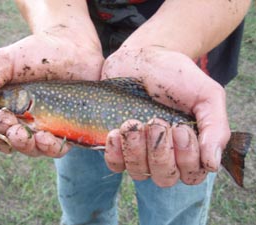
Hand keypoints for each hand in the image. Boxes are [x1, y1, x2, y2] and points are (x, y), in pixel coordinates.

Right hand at [0, 31, 103, 156]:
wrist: (73, 45)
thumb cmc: (37, 53)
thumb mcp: (5, 61)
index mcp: (4, 107)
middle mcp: (24, 121)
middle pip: (8, 141)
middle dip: (4, 135)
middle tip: (6, 120)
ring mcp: (46, 126)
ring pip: (32, 148)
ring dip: (24, 145)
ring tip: (22, 133)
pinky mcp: (67, 128)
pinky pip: (59, 147)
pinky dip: (50, 148)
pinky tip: (46, 138)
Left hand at [102, 46, 230, 186]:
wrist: (143, 57)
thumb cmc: (176, 75)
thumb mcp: (206, 94)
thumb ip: (215, 126)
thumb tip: (212, 164)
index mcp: (188, 146)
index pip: (191, 173)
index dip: (186, 157)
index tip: (179, 127)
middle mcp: (164, 153)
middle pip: (165, 177)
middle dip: (160, 151)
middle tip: (156, 121)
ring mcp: (139, 150)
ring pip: (140, 173)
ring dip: (137, 150)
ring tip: (134, 123)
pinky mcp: (118, 144)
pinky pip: (116, 165)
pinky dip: (116, 153)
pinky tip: (116, 132)